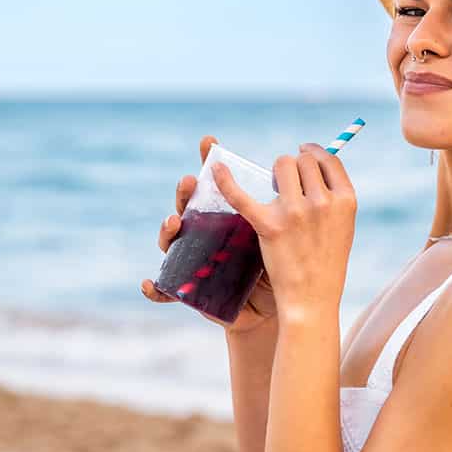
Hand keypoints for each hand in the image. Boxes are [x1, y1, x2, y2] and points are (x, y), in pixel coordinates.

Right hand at [141, 134, 278, 334]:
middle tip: (191, 179)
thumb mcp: (286, 231)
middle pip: (187, 206)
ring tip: (174, 220)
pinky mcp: (190, 291)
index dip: (209, 162)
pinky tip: (148, 285)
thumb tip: (303, 163)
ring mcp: (195, 260)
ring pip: (171, 240)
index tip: (210, 142)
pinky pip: (164, 290)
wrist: (279, 310)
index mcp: (229, 216)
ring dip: (167, 229)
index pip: (213, 183)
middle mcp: (207, 234)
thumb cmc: (283, 266)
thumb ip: (285, 204)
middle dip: (185, 191)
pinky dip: (153, 288)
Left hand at [210, 142, 356, 320]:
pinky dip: (227, 180)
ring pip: (281, 165)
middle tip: (287, 182)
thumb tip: (316, 163)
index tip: (304, 153)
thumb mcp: (344, 227)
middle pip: (303, 160)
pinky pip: (243, 195)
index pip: (329, 160)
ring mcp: (296, 213)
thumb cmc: (327, 263)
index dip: (314, 153)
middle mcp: (323, 203)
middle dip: (294, 166)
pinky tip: (215, 168)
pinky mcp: (269, 226)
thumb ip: (334, 196)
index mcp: (346, 201)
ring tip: (274, 188)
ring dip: (276, 172)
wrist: (312, 300)